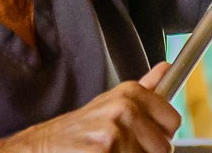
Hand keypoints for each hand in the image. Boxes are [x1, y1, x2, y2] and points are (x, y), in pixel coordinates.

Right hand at [0, 63, 179, 152]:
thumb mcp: (111, 103)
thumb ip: (144, 88)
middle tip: (119, 150)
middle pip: (163, 148)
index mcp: (130, 94)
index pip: (172, 122)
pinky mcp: (102, 152)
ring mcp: (113, 132)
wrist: (38, 147)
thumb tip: (167, 67)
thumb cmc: (78, 129)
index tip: (143, 139)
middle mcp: (124, 108)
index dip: (160, 137)